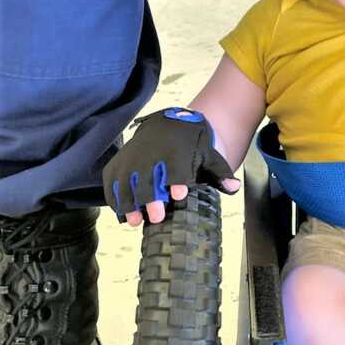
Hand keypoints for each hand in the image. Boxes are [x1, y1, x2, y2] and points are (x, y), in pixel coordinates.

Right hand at [102, 107, 239, 226]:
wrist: (167, 123)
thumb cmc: (190, 144)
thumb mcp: (208, 154)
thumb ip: (219, 172)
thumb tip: (233, 187)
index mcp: (176, 150)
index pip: (176, 166)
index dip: (177, 180)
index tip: (179, 194)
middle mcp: (151, 153)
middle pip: (148, 177)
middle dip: (151, 197)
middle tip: (157, 216)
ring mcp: (132, 158)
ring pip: (126, 182)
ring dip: (129, 202)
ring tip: (135, 221)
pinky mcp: (119, 163)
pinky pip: (112, 181)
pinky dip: (114, 197)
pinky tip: (122, 213)